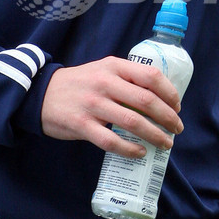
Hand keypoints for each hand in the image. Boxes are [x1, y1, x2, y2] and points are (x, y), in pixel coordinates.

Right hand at [41, 57, 182, 156]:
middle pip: (146, 101)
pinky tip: (140, 152)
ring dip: (155, 135)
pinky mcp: (81, 125)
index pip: (151, 76)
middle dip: (168, 118)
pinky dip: (130, 149)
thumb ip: (127, 78)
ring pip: (133, 122)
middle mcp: (104, 83)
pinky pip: (111, 141)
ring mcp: (92, 104)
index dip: (169, 93)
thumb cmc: (80, 83)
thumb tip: (159, 99)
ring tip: (165, 143)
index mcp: (113, 66)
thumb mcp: (103, 70)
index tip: (177, 107)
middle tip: (177, 129)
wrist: (41, 93)